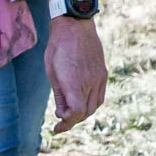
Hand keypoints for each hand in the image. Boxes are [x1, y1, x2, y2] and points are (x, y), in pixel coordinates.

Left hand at [44, 17, 106, 132]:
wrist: (75, 27)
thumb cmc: (58, 49)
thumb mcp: (52, 73)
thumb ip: (60, 95)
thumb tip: (62, 114)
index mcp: (74, 82)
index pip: (76, 113)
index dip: (66, 124)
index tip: (56, 128)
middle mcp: (90, 82)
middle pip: (86, 112)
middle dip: (73, 121)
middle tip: (60, 124)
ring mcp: (99, 78)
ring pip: (95, 106)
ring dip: (83, 114)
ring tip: (70, 115)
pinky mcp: (103, 74)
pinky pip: (100, 96)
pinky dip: (91, 105)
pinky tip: (81, 104)